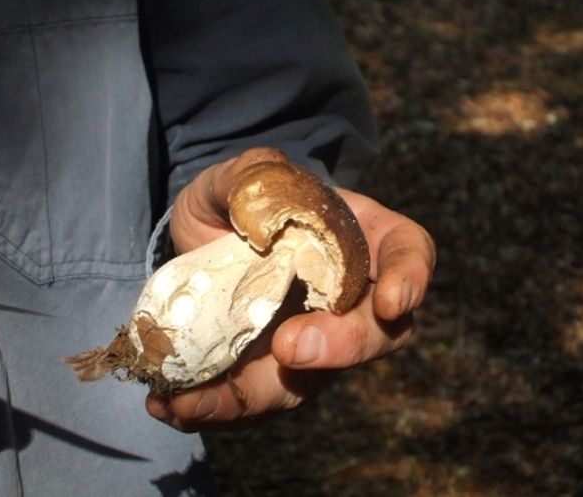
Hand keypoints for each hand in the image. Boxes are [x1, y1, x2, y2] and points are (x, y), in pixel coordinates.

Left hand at [146, 148, 435, 431]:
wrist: (205, 241)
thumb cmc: (239, 203)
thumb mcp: (235, 178)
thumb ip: (248, 174)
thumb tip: (255, 186)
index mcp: (360, 236)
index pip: (407, 252)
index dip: (411, 277)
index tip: (395, 301)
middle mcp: (349, 296)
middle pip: (375, 333)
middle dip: (340, 347)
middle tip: (289, 349)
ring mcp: (313, 339)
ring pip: (309, 382)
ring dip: (255, 397)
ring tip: (192, 400)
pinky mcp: (271, 372)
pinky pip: (255, 400)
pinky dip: (215, 408)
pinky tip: (170, 405)